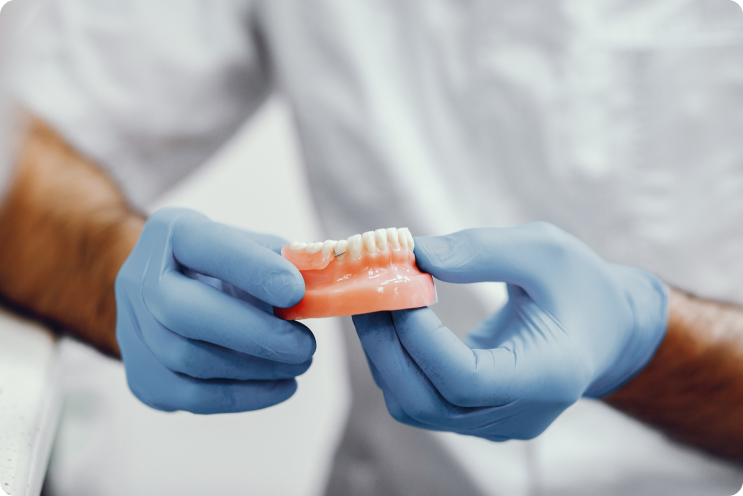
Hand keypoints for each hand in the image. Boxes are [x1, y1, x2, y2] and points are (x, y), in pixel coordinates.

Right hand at [115, 207, 314, 413]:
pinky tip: (283, 386)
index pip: (204, 246)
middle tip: (304, 345)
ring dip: (256, 367)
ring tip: (300, 361)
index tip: (296, 290)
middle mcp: (140, 280)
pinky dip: (245, 395)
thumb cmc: (220, 266)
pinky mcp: (144, 377)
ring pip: (190, 359)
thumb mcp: (248, 245)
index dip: (251, 268)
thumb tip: (322, 276)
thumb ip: (283, 258)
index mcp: (170, 234)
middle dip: (253, 332)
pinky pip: (193, 395)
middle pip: (183, 312)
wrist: (166, 294)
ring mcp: (134, 332)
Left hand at [354, 223, 667, 439]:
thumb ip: (481, 251)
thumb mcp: (544, 250)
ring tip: (374, 300)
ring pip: (415, 405)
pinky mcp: (475, 417)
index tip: (397, 285)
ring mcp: (494, 424)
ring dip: (384, 353)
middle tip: (364, 291)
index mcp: (549, 376)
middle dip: (385, 345)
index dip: (420, 336)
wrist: (605, 331)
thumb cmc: (581, 286)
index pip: (465, 378)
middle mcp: (518, 414)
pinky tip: (392, 320)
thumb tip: (415, 254)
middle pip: (427, 401)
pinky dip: (397, 360)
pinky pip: (421, 399)